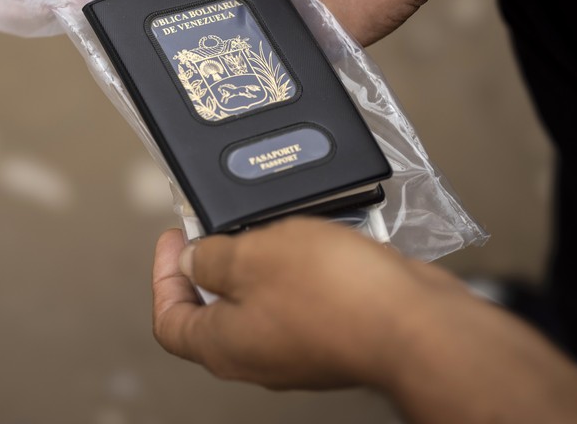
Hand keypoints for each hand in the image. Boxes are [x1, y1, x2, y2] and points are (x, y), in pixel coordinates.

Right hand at [134, 0, 431, 46]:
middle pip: (202, 6)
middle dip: (177, 18)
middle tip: (146, 31)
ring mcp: (279, 13)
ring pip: (230, 38)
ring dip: (211, 42)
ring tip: (179, 55)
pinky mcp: (304, 44)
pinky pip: (268, 61)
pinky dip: (250, 65)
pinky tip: (226, 71)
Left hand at [152, 216, 457, 389]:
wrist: (414, 323)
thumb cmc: (336, 295)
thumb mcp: (253, 254)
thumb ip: (211, 257)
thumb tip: (192, 260)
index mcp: (222, 344)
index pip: (169, 320)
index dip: (162, 276)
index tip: (176, 237)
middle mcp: (256, 355)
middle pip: (215, 308)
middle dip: (216, 259)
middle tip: (224, 223)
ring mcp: (298, 347)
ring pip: (264, 297)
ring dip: (264, 257)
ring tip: (275, 223)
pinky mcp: (335, 333)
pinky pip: (305, 296)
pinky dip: (303, 265)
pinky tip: (317, 236)